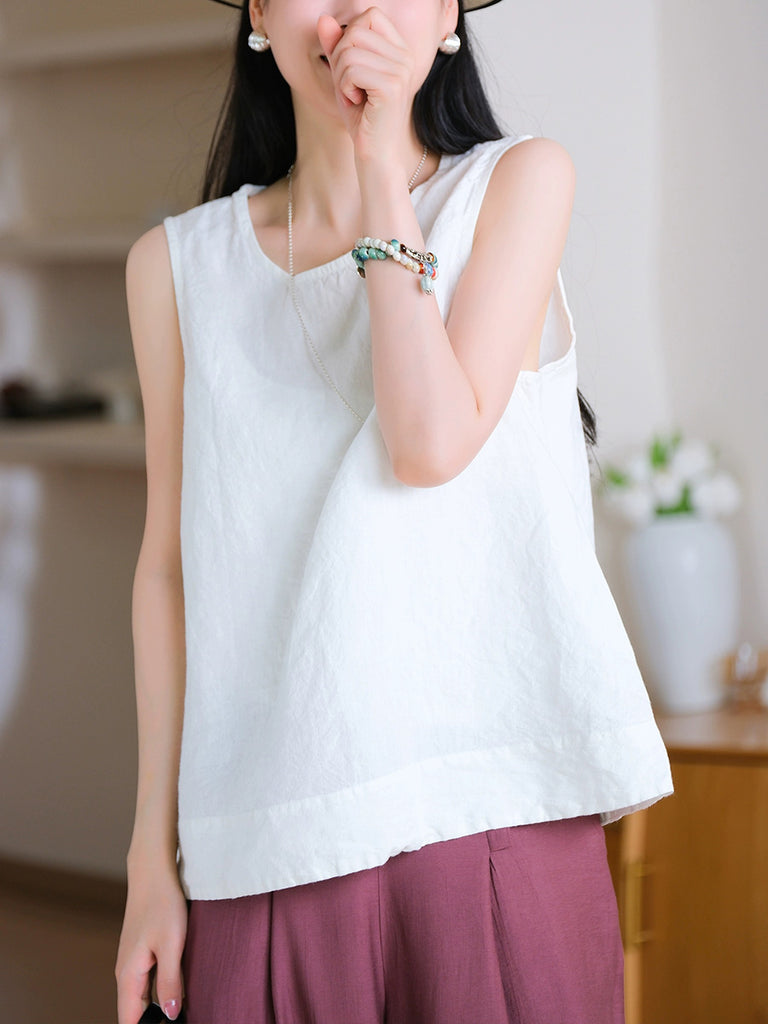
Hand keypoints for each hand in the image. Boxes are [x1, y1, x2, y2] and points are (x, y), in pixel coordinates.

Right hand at [115, 864, 187, 1023]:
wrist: (153, 870)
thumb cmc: (162, 903)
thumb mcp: (172, 944)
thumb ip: (170, 982)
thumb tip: (172, 1015)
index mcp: (128, 976)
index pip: (129, 1020)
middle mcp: (127, 972)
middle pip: (137, 1012)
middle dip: (155, 1021)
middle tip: (183, 1017)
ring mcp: (134, 961)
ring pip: (143, 996)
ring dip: (159, 1007)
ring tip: (184, 1010)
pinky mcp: (143, 951)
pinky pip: (149, 981)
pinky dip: (161, 990)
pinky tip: (179, 988)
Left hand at [316, 7, 415, 164]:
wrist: (377, 154)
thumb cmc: (363, 118)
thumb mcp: (345, 76)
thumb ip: (337, 47)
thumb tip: (323, 19)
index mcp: (400, 50)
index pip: (370, 15)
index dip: (350, 37)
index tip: (352, 67)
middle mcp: (405, 56)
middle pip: (357, 30)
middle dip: (341, 58)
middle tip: (349, 86)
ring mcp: (401, 70)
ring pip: (351, 51)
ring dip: (341, 76)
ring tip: (354, 96)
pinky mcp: (392, 86)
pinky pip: (352, 70)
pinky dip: (345, 88)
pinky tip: (356, 102)